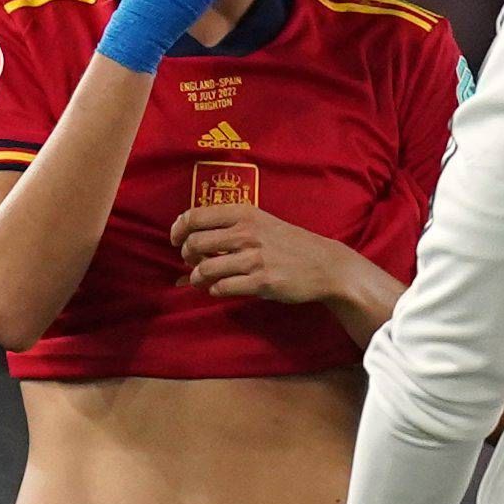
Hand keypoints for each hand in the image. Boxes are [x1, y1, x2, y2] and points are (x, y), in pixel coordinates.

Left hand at [171, 203, 364, 305]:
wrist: (325, 264)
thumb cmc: (289, 243)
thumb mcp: (262, 222)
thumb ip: (228, 227)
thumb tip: (185, 241)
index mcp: (245, 213)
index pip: (194, 216)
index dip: (179, 229)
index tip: (177, 240)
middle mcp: (247, 233)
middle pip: (194, 243)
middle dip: (187, 256)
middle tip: (193, 261)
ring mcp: (254, 258)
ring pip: (205, 269)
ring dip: (197, 277)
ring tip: (203, 279)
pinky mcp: (261, 282)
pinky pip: (222, 288)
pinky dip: (215, 290)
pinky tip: (221, 287)